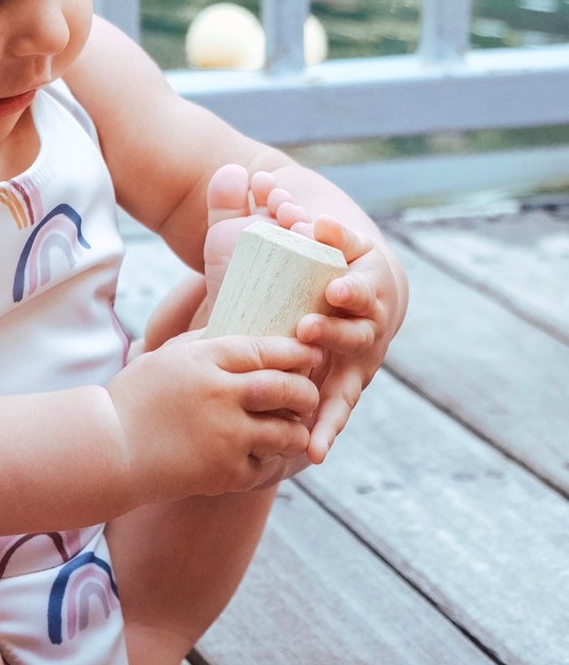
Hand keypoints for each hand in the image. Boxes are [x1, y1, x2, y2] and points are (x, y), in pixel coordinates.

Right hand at [109, 332, 323, 498]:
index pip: (268, 350)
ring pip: (288, 432)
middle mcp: (221, 395)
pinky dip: (271, 460)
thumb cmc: (136, 398)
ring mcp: (226, 436)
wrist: (107, 448)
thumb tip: (251, 333)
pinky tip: (264, 454)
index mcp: (206, 360)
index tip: (311, 356)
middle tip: (307, 395)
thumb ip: (209, 343)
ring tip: (292, 428)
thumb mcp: (168, 355)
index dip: (298, 352)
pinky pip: (267, 465)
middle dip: (306, 392)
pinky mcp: (225, 472)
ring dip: (296, 430)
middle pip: (288, 388)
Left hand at [270, 211, 403, 463]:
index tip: (335, 289)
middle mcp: (369, 326)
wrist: (350, 293)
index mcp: (367, 284)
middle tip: (306, 329)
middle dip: (334, 332)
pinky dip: (327, 431)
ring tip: (309, 406)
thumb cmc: (328, 257)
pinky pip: (337, 412)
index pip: (363, 286)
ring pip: (350, 380)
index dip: (351, 289)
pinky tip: (312, 453)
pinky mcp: (344, 386)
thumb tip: (295, 211)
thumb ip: (310, 224)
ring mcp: (359, 360)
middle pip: (357, 332)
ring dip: (332, 393)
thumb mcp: (323, 236)